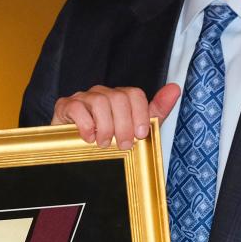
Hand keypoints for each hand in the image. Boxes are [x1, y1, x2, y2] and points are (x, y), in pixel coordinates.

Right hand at [51, 83, 179, 148]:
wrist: (73, 153)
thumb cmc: (106, 141)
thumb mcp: (135, 130)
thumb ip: (156, 112)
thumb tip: (175, 88)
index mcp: (120, 98)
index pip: (134, 94)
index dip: (140, 114)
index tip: (141, 135)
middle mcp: (102, 93)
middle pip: (119, 98)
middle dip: (124, 125)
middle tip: (124, 145)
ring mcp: (82, 98)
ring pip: (100, 102)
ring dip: (106, 128)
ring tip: (105, 144)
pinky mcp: (65, 106)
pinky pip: (77, 108)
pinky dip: (86, 126)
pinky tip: (88, 139)